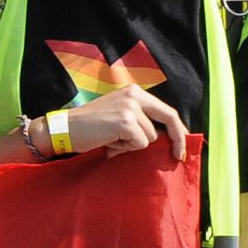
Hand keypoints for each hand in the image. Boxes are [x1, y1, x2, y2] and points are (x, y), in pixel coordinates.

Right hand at [64, 85, 187, 159]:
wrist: (65, 129)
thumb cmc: (90, 127)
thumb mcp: (118, 115)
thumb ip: (139, 120)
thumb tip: (165, 139)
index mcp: (134, 91)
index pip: (166, 109)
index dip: (178, 128)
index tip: (182, 144)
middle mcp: (135, 95)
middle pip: (170, 118)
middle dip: (177, 138)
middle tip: (178, 156)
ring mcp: (130, 107)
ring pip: (150, 137)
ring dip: (133, 145)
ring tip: (112, 141)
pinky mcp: (125, 122)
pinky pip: (139, 143)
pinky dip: (125, 149)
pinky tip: (109, 143)